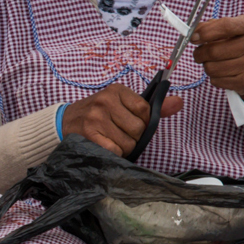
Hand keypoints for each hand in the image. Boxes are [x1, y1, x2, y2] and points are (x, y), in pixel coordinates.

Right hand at [62, 84, 183, 157]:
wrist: (64, 122)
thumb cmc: (98, 114)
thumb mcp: (122, 104)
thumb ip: (152, 107)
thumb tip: (179, 102)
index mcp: (116, 90)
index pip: (145, 110)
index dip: (143, 122)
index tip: (130, 122)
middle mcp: (105, 101)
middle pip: (138, 128)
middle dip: (134, 137)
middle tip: (120, 134)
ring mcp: (95, 118)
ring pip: (128, 143)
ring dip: (123, 147)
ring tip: (111, 140)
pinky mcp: (88, 134)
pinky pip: (115, 150)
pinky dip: (113, 153)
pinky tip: (105, 146)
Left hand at [191, 16, 243, 106]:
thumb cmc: (236, 41)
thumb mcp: (227, 27)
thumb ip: (208, 26)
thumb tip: (193, 33)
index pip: (225, 26)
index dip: (205, 32)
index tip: (193, 37)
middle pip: (214, 51)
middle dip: (200, 53)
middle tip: (199, 53)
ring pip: (212, 68)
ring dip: (206, 66)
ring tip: (212, 62)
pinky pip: (216, 81)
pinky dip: (214, 77)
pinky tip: (221, 71)